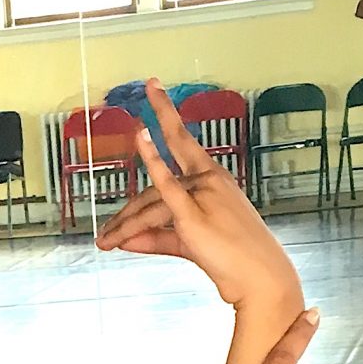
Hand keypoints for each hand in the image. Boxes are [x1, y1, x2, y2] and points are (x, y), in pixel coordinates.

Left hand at [96, 82, 302, 307]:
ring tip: (105, 241)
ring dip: (125, 223)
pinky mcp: (193, 212)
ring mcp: (203, 193)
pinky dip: (153, 161)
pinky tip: (142, 139)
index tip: (156, 89)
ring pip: (150, 201)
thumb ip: (154, 239)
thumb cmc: (231, 261)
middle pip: (163, 165)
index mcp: (212, 181)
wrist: (257, 280)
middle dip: (161, 115)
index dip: (167, 117)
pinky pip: (167, 186)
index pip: (182, 145)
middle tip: (150, 84)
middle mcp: (209, 180)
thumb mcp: (186, 244)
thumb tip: (124, 241)